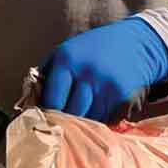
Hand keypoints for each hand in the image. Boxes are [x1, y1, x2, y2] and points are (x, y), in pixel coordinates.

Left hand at [40, 17, 167, 120]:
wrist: (136, 43)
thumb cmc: (93, 49)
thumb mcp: (66, 51)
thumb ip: (47, 73)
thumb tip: (30, 102)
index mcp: (67, 60)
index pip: (52, 98)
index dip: (48, 113)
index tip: (46, 119)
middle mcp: (86, 73)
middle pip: (70, 112)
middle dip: (65, 121)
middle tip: (62, 125)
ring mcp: (106, 86)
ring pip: (87, 119)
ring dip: (83, 122)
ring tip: (81, 116)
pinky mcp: (123, 96)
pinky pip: (105, 119)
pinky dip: (100, 119)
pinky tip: (99, 110)